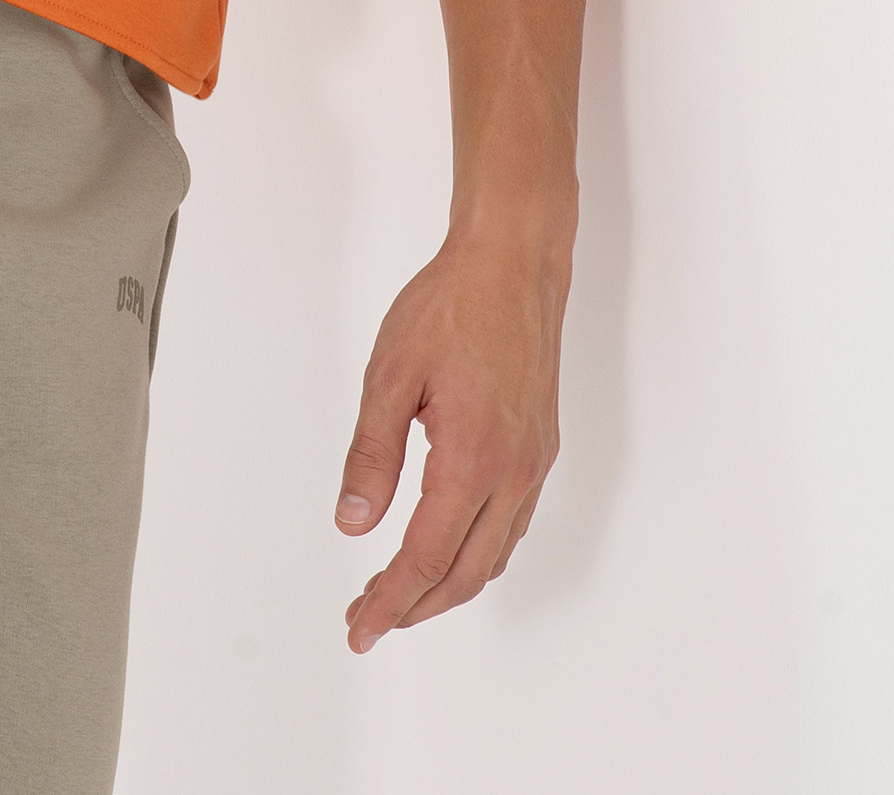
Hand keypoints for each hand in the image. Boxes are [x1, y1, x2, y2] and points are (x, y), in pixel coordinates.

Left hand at [333, 223, 568, 650]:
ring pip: (491, 555)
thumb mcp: (390, 375)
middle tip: (368, 620)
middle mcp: (512, 473)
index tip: (360, 628)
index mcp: (472, 459)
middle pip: (463, 572)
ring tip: (399, 593)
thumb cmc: (451, 306)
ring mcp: (532, 464)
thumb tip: (354, 522)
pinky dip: (475, 554)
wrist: (513, 265)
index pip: (426, 558)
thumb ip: (371, 455)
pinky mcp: (539, 450)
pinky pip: (510, 526)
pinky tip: (448, 548)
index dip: (389, 601)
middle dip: (414, 607)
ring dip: (445, 586)